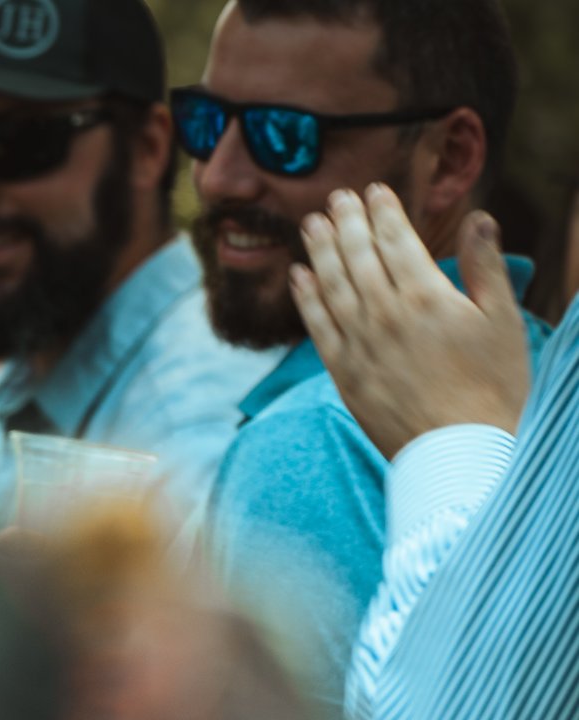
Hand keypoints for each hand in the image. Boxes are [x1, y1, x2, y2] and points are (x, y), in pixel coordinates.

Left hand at [293, 186, 529, 458]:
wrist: (460, 447)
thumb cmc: (493, 384)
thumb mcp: (502, 319)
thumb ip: (485, 266)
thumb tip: (479, 218)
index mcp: (425, 296)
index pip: (396, 240)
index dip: (383, 212)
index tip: (373, 191)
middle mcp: (384, 314)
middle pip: (358, 256)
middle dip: (346, 222)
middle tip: (336, 197)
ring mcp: (359, 344)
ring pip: (331, 285)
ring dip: (320, 251)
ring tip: (312, 224)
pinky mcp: (343, 373)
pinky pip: (317, 327)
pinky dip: (306, 298)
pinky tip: (299, 276)